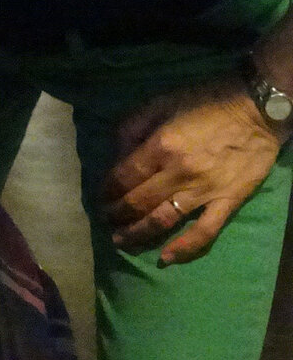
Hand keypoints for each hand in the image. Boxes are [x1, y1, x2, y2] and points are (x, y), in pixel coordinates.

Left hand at [104, 75, 283, 263]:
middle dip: (116, 215)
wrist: (257, 109)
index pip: (122, 178)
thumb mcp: (160, 102)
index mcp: (160, 146)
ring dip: (137, 234)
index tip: (101, 197)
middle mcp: (178, 173)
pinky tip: (165, 258)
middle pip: (137, 203)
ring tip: (121, 240)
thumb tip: (115, 155)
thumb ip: (132, 127)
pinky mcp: (228, 201)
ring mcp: (204, 190)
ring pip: (162, 220)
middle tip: (107, 220)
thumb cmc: (206, 102)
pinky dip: (184, 248)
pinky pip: (205, 231)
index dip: (106, 191)